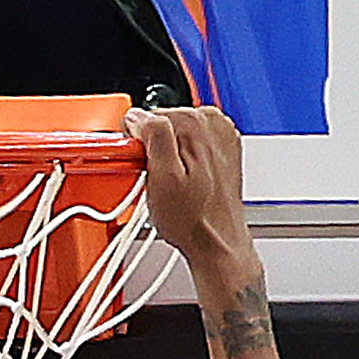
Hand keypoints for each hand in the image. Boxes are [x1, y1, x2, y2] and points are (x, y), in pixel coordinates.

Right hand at [128, 104, 256, 274]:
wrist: (217, 243)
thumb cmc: (193, 219)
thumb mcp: (163, 177)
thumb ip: (152, 135)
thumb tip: (139, 115)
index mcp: (198, 122)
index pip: (147, 116)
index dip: (137, 144)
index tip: (142, 167)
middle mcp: (213, 124)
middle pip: (162, 124)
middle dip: (153, 151)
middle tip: (157, 181)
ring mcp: (220, 136)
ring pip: (174, 136)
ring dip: (167, 157)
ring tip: (172, 185)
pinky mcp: (222, 150)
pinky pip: (188, 146)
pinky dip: (181, 161)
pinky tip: (183, 183)